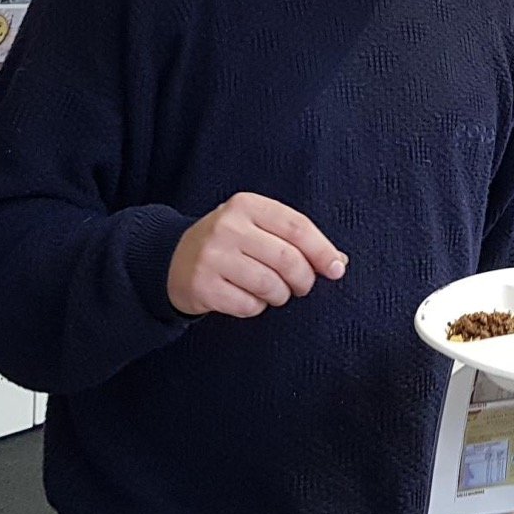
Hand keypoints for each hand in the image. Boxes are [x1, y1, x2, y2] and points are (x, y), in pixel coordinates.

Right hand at [167, 192, 346, 317]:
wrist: (173, 259)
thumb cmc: (230, 243)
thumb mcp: (258, 228)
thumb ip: (296, 239)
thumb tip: (339, 262)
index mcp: (246, 205)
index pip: (297, 227)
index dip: (322, 251)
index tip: (337, 269)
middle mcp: (227, 226)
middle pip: (287, 259)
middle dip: (304, 279)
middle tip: (302, 287)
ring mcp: (212, 256)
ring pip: (270, 285)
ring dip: (280, 296)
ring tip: (274, 292)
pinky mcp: (202, 285)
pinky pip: (248, 306)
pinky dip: (256, 307)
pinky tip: (248, 298)